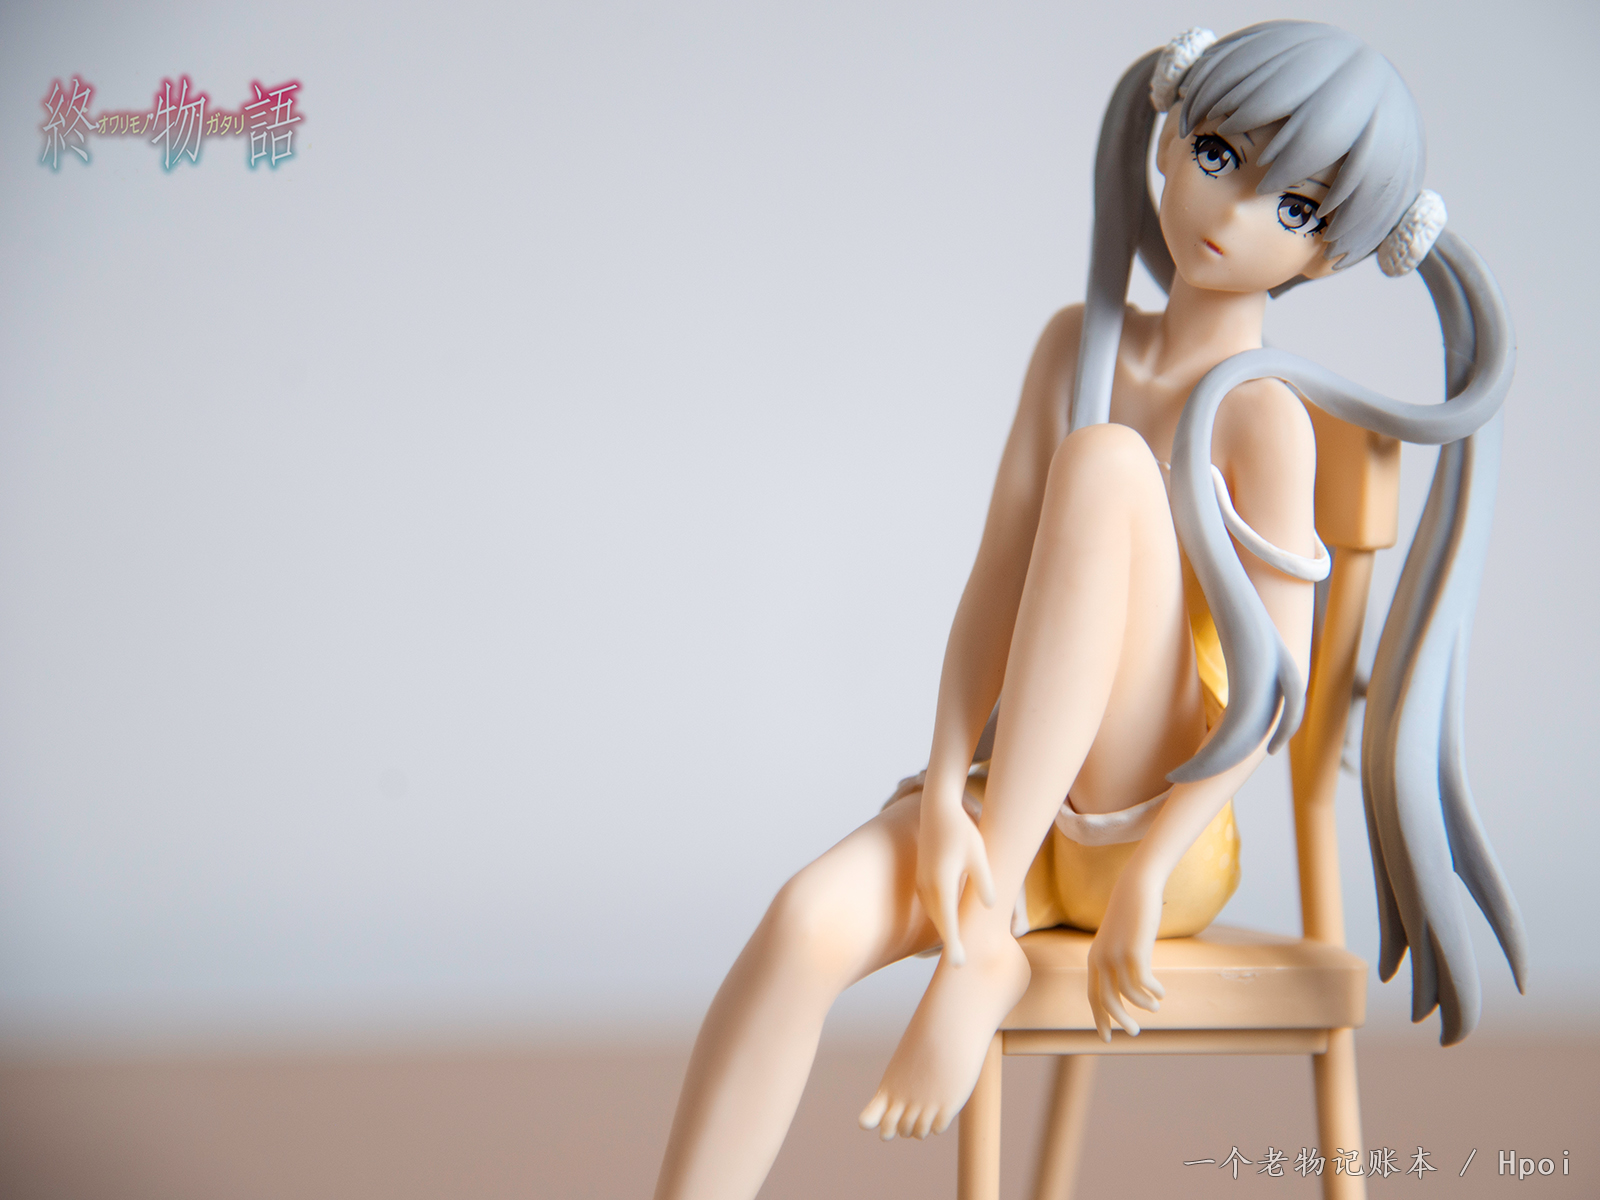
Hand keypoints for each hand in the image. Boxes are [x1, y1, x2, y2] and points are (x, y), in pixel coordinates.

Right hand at [915, 784, 994, 965]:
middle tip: (962, 968)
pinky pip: (932, 906)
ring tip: (957, 952)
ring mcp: (923, 883)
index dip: (954, 943)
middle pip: (940, 922)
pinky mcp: (923, 880)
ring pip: (936, 915)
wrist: (937, 809)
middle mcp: (929, 885)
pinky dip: (941, 919)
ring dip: (945, 932)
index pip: (948, 920)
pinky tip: (950, 927)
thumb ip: (984, 881)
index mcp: (943, 881)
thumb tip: (990, 906)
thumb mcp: (979, 854)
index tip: (959, 964)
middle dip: (950, 944)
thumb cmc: (962, 830)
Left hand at [1085, 873, 1165, 1039]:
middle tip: (1134, 1032)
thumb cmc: (1129, 917)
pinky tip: (1161, 992)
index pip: (1092, 996)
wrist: (1135, 889)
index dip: (1099, 1019)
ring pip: (1127, 994)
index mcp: (1094, 959)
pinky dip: (1153, 991)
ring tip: (1155, 1007)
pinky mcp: (1134, 950)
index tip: (1106, 1038)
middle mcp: (1101, 959)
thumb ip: (1117, 963)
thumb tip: (1126, 991)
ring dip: (1143, 1005)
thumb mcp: (1118, 942)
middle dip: (1120, 1020)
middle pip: (1106, 1001)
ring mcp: (1116, 955)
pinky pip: (1143, 982)